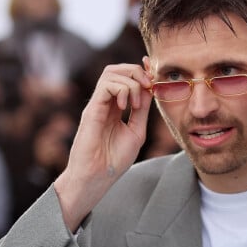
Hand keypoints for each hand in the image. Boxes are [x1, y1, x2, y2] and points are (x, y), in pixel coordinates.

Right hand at [54, 64, 152, 230]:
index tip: (154, 74)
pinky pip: (105, 85)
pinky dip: (122, 89)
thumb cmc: (114, 160)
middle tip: (148, 86)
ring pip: (111, 72)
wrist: (97, 177)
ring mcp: (98, 104)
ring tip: (136, 103)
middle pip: (117, 69)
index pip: (126, 78)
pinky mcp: (92, 109)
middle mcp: (105, 102)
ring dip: (131, 81)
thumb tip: (151, 90)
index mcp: (116, 107)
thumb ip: (142, 111)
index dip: (141, 71)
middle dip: (136, 71)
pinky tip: (127, 107)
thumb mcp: (136, 131)